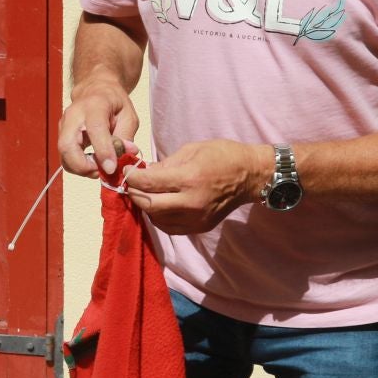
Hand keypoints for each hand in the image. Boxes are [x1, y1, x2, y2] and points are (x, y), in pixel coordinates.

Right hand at [57, 81, 139, 176]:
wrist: (95, 90)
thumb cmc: (114, 103)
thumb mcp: (128, 116)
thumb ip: (126, 136)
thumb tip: (126, 154)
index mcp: (95, 105)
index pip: (95, 129)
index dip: (103, 151)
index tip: (111, 168)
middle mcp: (74, 114)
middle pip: (67, 145)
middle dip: (82, 166)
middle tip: (100, 172)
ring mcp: (64, 125)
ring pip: (63, 154)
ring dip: (80, 169)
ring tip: (99, 169)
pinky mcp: (61, 135)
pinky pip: (65, 157)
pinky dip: (78, 166)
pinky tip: (92, 164)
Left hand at [124, 140, 269, 234]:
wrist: (250, 176)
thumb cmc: (222, 156)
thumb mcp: (191, 150)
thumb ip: (165, 164)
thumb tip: (143, 172)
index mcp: (190, 179)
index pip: (149, 183)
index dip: (132, 178)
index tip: (127, 172)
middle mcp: (192, 202)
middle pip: (149, 205)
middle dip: (134, 194)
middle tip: (131, 185)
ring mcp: (196, 218)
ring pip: (157, 219)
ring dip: (146, 206)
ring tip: (145, 194)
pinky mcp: (200, 227)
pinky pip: (170, 227)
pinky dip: (159, 217)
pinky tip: (159, 205)